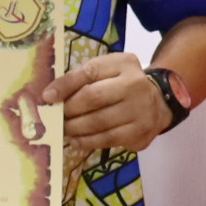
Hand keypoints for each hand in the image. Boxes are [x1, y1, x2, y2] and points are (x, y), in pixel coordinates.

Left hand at [45, 53, 167, 173]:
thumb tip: (50, 96)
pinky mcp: (140, 132)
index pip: (90, 72)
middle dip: (69, 109)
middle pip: (93, 97)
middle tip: (56, 117)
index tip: (47, 97)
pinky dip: (88, 141)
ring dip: (75, 128)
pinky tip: (77, 140)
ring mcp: (140, 110)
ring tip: (64, 129)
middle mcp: (135, 84)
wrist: (158, 102)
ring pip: (99, 121)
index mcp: (123, 64)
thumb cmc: (122, 85)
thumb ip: (81, 79)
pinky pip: (108, 139)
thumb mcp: (106, 72)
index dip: (66, 85)